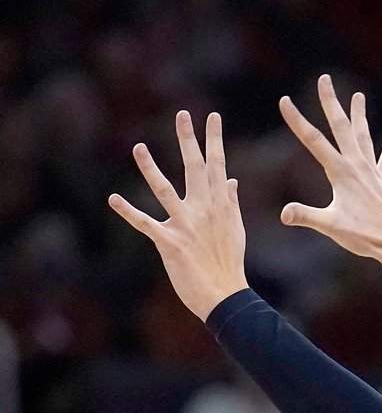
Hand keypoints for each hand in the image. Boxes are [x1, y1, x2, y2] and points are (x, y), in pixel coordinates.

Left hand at [108, 110, 247, 320]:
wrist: (225, 297)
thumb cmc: (230, 266)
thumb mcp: (236, 231)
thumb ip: (231, 204)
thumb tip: (232, 181)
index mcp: (219, 207)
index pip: (218, 166)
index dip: (215, 140)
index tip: (212, 117)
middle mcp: (203, 211)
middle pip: (195, 169)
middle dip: (189, 140)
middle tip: (182, 115)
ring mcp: (186, 226)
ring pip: (165, 191)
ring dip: (150, 169)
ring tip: (138, 148)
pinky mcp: (170, 243)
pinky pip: (145, 224)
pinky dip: (128, 212)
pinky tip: (114, 199)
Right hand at [278, 74, 381, 261]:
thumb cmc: (365, 236)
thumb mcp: (331, 227)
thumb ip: (306, 216)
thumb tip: (284, 214)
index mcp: (341, 173)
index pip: (313, 141)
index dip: (297, 120)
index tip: (284, 100)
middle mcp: (357, 166)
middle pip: (341, 127)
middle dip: (330, 102)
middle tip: (324, 79)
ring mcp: (373, 172)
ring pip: (364, 137)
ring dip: (359, 116)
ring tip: (358, 96)